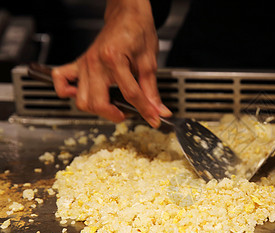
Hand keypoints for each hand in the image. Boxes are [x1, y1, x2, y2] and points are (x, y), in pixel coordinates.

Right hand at [52, 0, 170, 126]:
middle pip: (98, 102)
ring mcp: (84, 64)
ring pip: (81, 100)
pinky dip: (67, 92)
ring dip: (96, 109)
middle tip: (128, 113)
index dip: (145, 110)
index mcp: (114, 58)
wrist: (127, 15)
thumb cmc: (137, 32)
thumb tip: (159, 111)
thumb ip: (152, 90)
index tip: (154, 119)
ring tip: (112, 106)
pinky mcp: (79, 64)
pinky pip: (61, 80)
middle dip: (115, 114)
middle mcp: (94, 62)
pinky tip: (82, 95)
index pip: (130, 94)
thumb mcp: (149, 62)